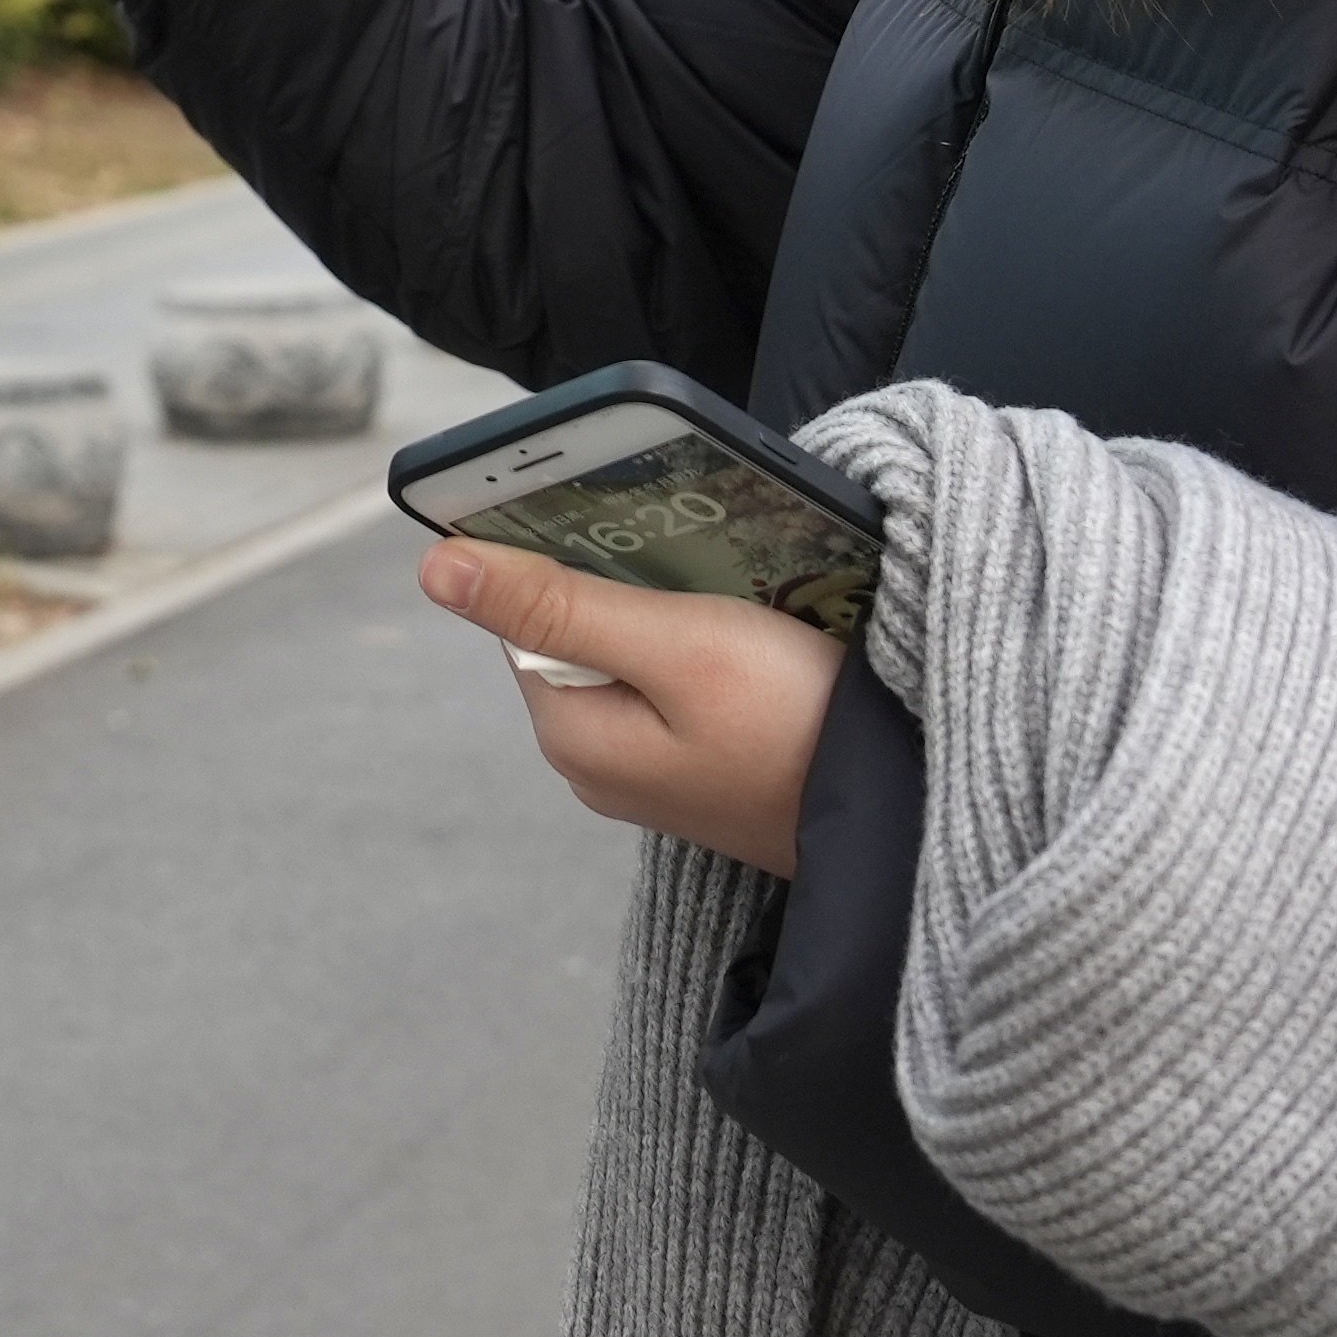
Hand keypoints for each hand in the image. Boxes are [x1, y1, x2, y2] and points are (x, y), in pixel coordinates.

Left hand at [421, 538, 843, 876]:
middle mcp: (595, 761)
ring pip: (633, 654)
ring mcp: (651, 772)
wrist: (902, 816)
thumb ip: (557, 604)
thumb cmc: (793, 726)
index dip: (568, 555)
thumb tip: (433, 569)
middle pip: (578, 630)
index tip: (629, 520)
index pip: (524, 611)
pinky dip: (705, 647)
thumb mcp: (674, 646)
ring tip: (737, 590)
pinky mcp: (703, 769)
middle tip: (701, 555)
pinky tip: (753, 630)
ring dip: (672, 610)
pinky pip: (677, 684)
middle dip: (627, 582)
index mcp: (568, 732)